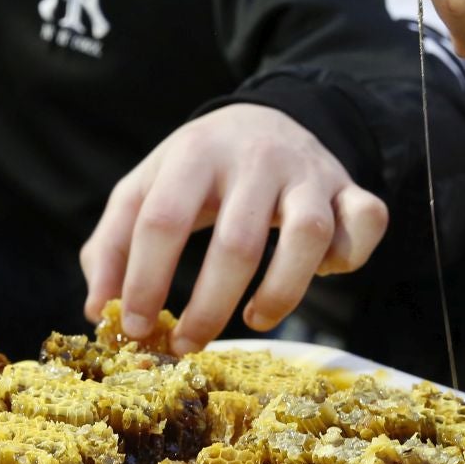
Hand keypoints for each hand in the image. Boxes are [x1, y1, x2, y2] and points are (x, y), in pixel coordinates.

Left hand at [79, 104, 388, 353]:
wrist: (265, 119)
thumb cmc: (196, 173)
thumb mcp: (145, 189)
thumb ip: (113, 243)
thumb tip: (97, 309)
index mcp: (194, 153)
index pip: (162, 220)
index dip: (143, 280)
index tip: (133, 326)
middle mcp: (256, 158)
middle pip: (236, 241)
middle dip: (208, 306)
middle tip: (186, 344)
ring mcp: (309, 172)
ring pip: (309, 236)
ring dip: (283, 291)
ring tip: (254, 319)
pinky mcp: (349, 188)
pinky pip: (367, 222)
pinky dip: (353, 256)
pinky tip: (325, 275)